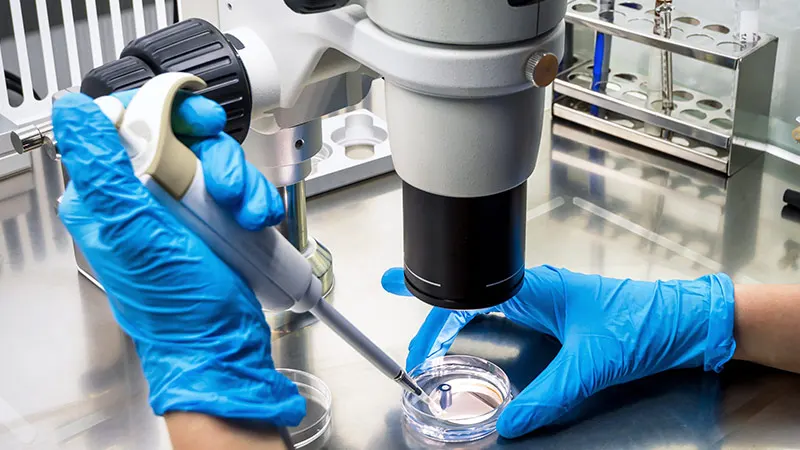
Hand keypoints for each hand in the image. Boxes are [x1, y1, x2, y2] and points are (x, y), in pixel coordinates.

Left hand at [53, 90, 304, 425]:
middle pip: (177, 135)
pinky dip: (253, 198)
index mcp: (106, 198)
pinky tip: (255, 221)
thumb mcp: (137, 235)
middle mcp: (141, 199)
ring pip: (212, 159)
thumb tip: (72, 113)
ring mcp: (180, 209)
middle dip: (212, 154)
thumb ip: (103, 171)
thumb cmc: (178, 309)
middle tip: (223, 182)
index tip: (193, 121)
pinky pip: (236, 185)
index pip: (123, 124)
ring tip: (245, 214)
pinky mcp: (212, 219)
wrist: (223, 345)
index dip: (160, 111)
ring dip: (239, 181)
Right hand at [406, 266, 735, 437]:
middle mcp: (538, 290)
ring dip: (456, 320)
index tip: (400, 295)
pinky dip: (481, 328)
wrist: (687, 322)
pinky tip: (476, 339)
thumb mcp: (592, 363)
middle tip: (410, 335)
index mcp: (537, 287)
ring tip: (431, 339)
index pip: (470, 294)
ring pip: (487, 308)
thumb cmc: (647, 322)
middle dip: (435, 314)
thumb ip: (549, 396)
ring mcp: (548, 302)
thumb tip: (511, 424)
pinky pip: (508, 318)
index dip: (431, 303)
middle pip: (471, 300)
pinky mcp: (560, 317)